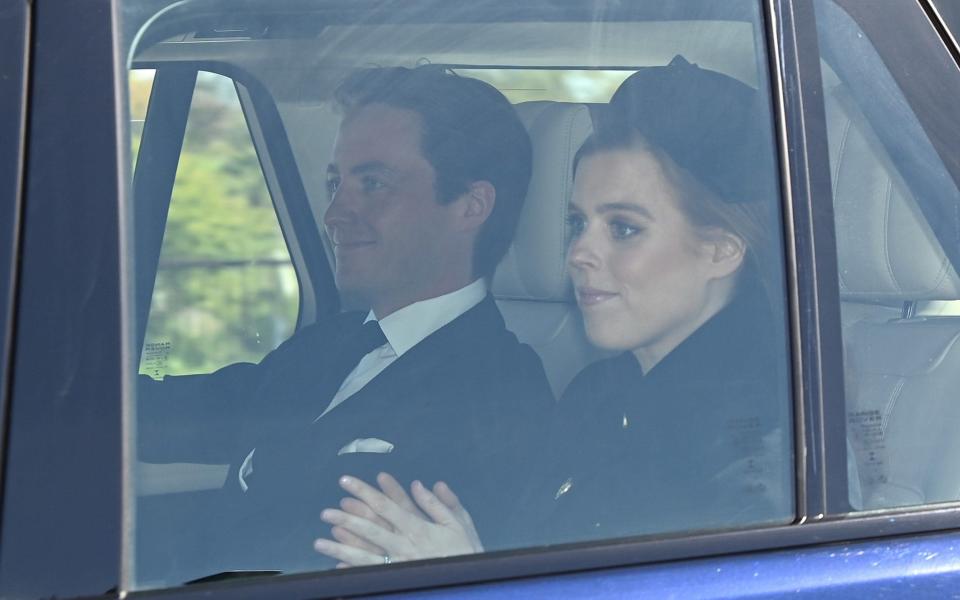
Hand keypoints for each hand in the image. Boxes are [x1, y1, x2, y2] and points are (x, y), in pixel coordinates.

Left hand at [313, 472, 483, 566]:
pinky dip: (354, 571)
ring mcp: (400, 564)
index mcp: (419, 527)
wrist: (472, 584)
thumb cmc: (466, 552)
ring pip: (365, 555)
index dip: (365, 492)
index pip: (386, 505)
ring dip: (341, 548)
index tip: (347, 482)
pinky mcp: (398, 578)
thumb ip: (439, 503)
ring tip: (319, 542)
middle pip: (371, 529)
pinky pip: (372, 575)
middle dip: (347, 519)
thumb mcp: (459, 523)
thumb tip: (420, 485)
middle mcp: (406, 545)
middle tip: (326, 512)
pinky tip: (336, 567)